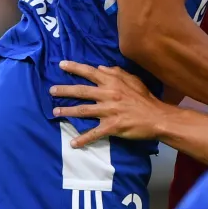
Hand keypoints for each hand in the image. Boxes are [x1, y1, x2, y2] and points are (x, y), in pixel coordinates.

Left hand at [52, 61, 168, 147]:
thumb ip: (116, 72)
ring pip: (83, 110)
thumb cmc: (145, 98)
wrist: (156, 117)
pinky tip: (73, 143)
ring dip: (67, 111)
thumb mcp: (133, 79)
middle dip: (64, 90)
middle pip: (81, 91)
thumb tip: (100, 68)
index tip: (61, 65)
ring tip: (55, 111)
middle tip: (51, 90)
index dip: (74, 68)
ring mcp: (108, 111)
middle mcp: (108, 94)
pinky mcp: (111, 127)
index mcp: (112, 82)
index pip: (90, 72)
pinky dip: (82, 139)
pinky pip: (94, 133)